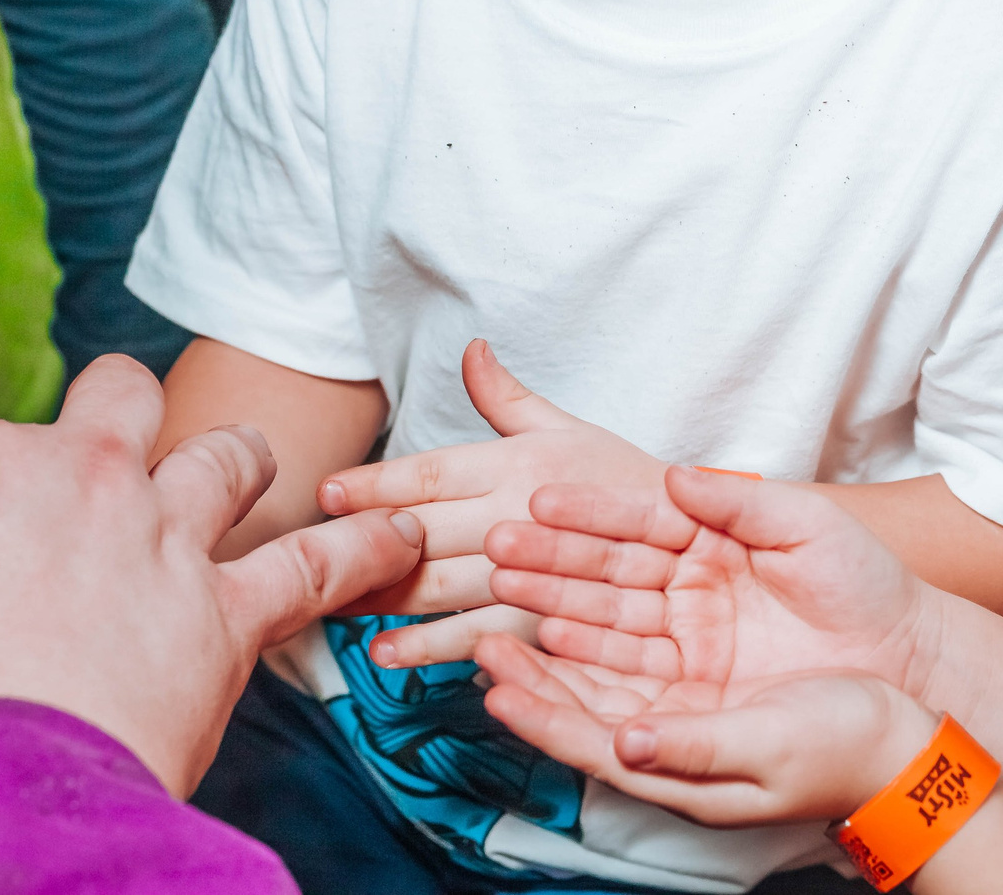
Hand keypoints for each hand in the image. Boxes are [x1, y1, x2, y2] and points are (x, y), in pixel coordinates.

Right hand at [0, 355, 425, 798]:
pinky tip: (401, 539)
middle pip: (121, 394)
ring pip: (227, 455)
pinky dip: (368, 550)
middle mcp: (90, 477)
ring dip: (236, 459)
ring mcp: (168, 536)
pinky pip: (321, 566)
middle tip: (116, 442)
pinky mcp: (229, 611)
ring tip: (244, 470)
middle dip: (121, 406)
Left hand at [321, 339, 666, 667]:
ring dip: (380, 596)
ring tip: (326, 603)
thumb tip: (470, 349)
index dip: (376, 484)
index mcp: (517, 464)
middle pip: (421, 533)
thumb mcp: (569, 428)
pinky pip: (477, 636)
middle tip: (301, 551)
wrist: (701, 537)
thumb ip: (507, 397)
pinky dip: (429, 647)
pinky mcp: (546, 619)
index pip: (431, 474)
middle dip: (359, 542)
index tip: (326, 492)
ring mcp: (532, 572)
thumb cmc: (625, 479)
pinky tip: (387, 653)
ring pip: (439, 586)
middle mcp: (518, 516)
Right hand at [479, 464, 941, 706]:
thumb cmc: (865, 580)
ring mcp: (687, 642)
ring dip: (551, 609)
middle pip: (607, 574)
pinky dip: (580, 667)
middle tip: (498, 545)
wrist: (907, 656)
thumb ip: (738, 501)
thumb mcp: (806, 524)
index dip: (589, 513)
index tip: (540, 500)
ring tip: (501, 592)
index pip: (638, 523)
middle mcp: (688, 591)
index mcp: (711, 541)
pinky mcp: (692, 693)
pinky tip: (539, 651)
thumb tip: (674, 476)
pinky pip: (625, 679)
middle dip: (551, 560)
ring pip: (605, 624)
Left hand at [479, 637, 938, 829]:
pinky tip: (572, 595)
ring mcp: (689, 695)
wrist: (902, 737)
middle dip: (529, 662)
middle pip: (583, 693)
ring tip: (511, 591)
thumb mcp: (766, 751)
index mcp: (678, 765)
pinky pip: (640, 636)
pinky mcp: (712, 659)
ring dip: (556, 622)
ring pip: (604, 656)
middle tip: (477, 626)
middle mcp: (671, 731)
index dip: (537, 710)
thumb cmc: (842, 750)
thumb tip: (626, 742)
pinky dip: (600, 614)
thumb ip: (692, 747)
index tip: (492, 679)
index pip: (587, 739)